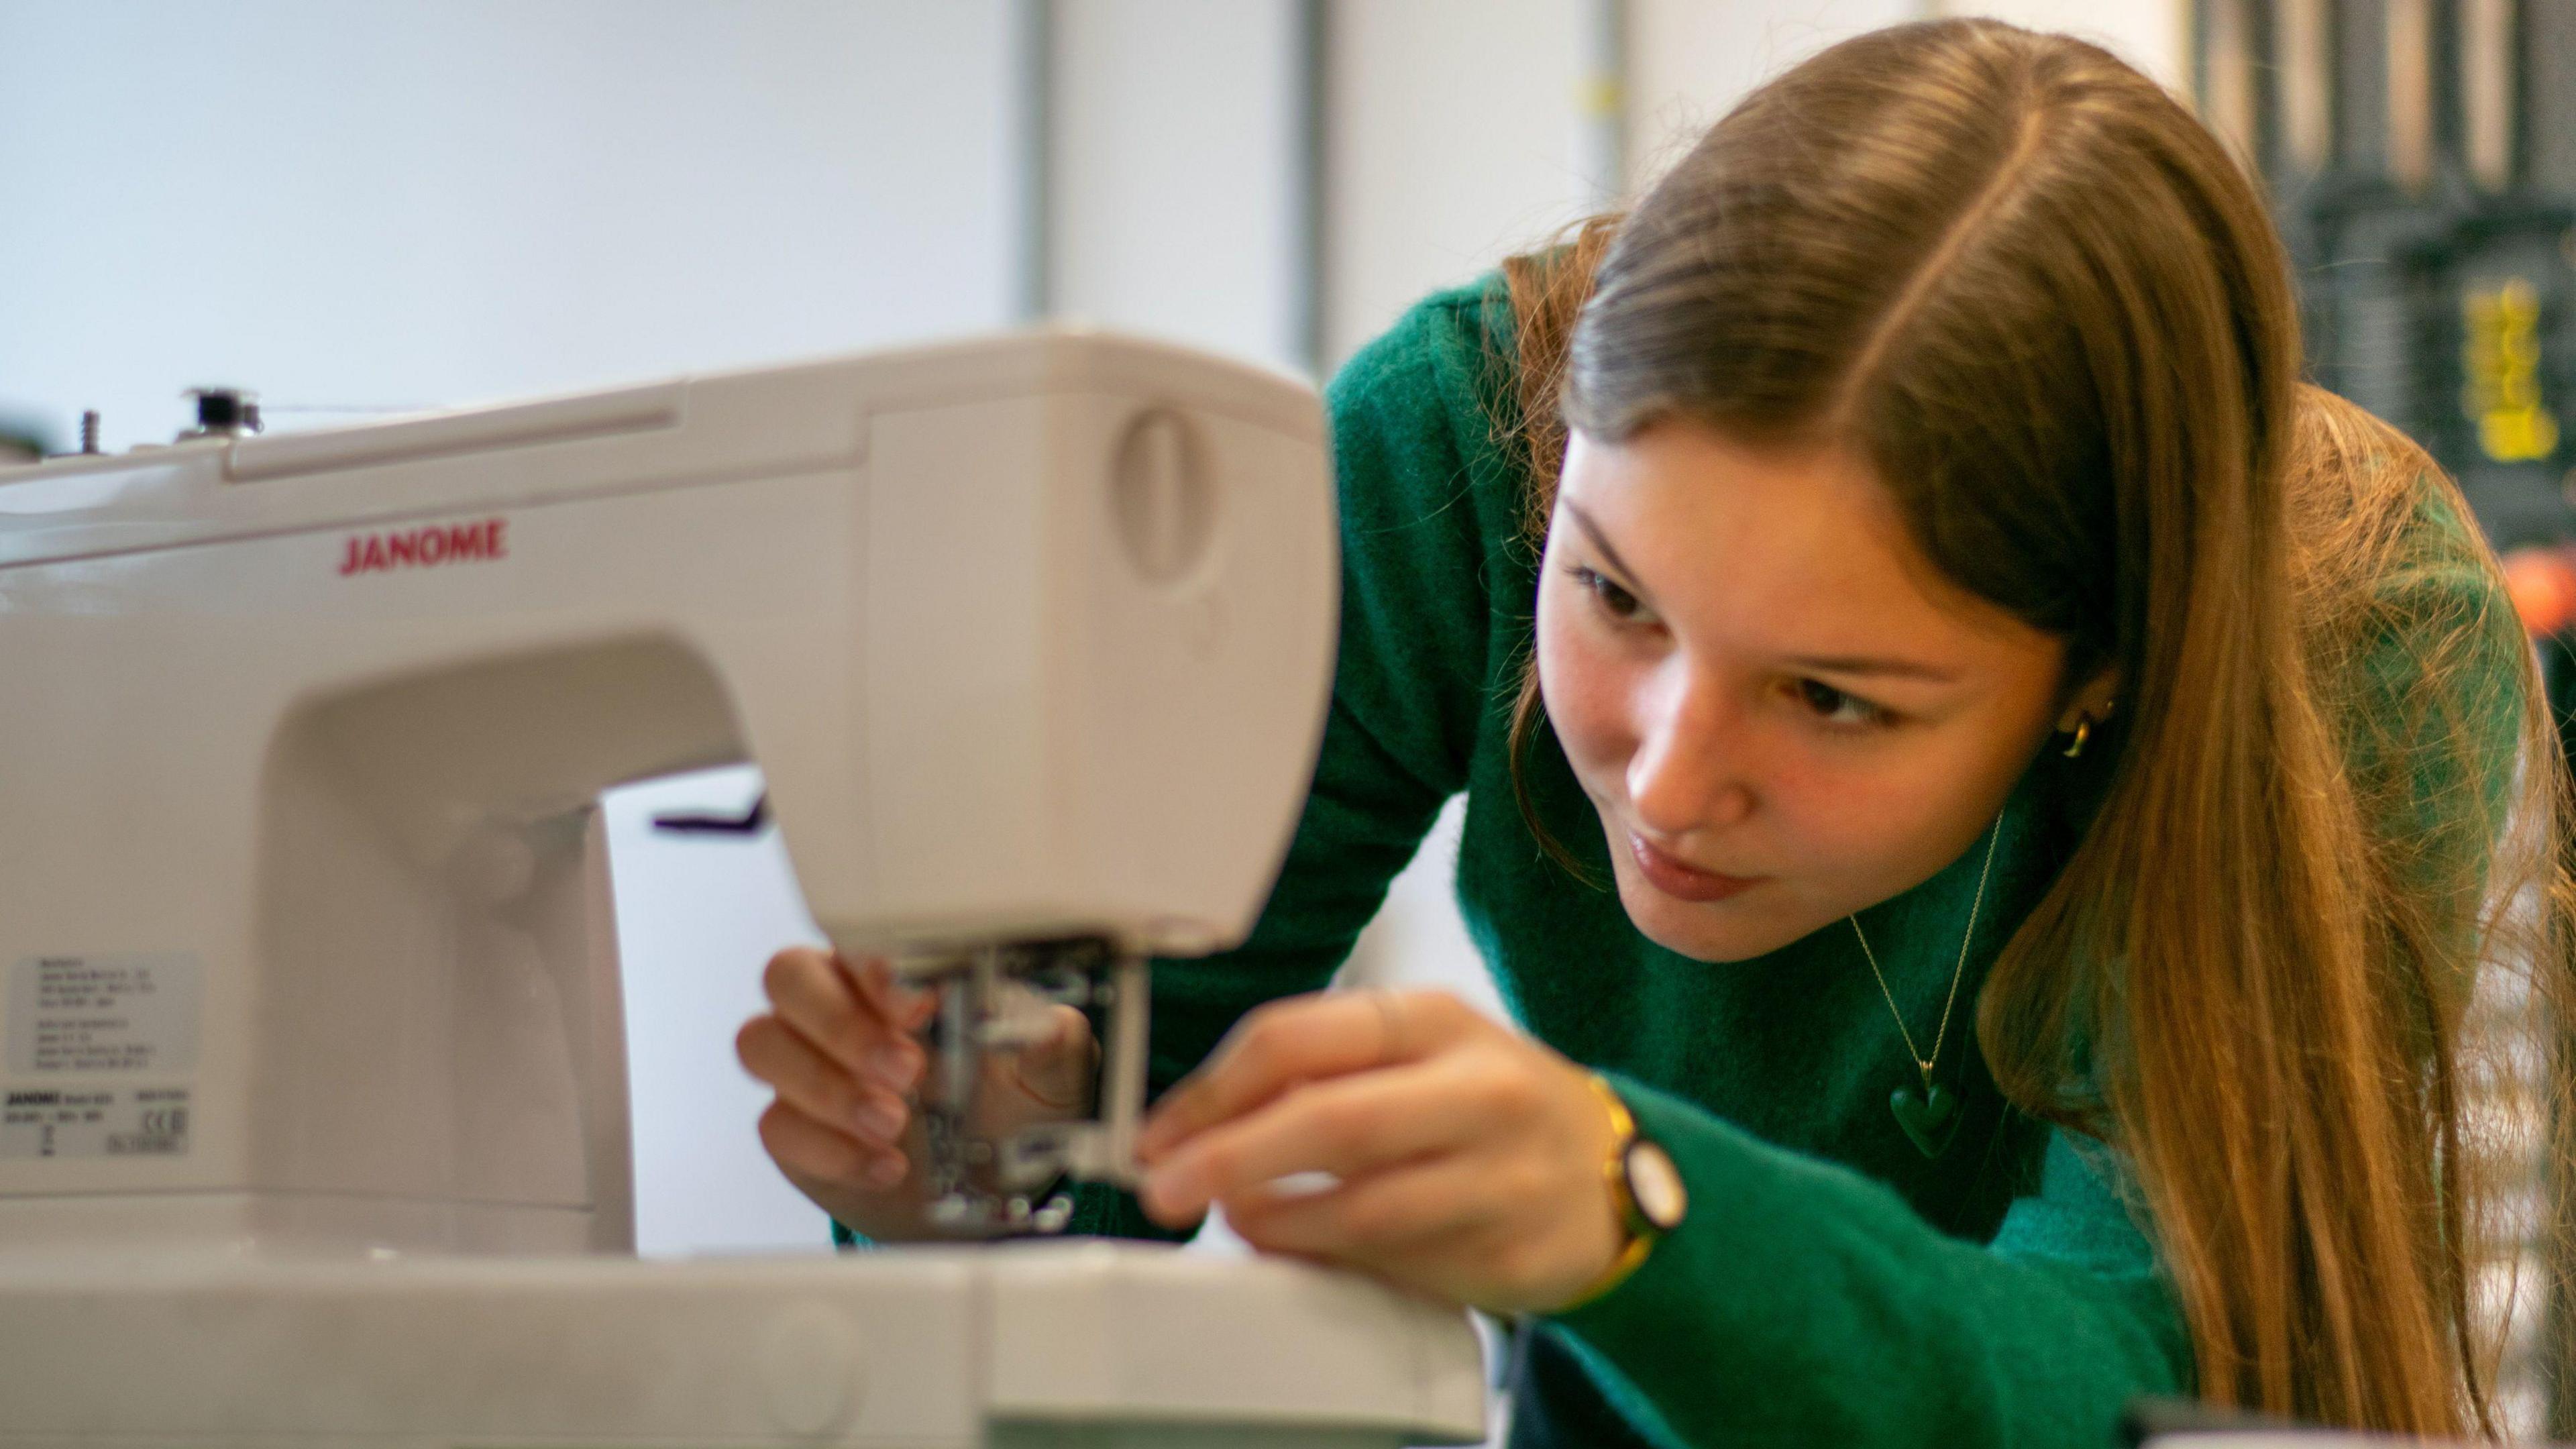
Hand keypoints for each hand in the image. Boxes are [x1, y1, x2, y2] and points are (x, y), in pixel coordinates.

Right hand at [737, 947, 1095, 1239]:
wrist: (986, 1188)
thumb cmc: (1010, 1104)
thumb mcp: (1049, 1072)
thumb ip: (1051, 1042)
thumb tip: (1049, 1027)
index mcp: (897, 976)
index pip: (857, 938)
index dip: (875, 966)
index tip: (920, 1005)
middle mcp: (839, 1008)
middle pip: (786, 975)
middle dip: (840, 1023)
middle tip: (907, 1072)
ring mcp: (808, 1066)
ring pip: (761, 1043)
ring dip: (826, 1086)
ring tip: (893, 1124)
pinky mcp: (795, 1131)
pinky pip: (774, 1125)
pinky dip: (830, 1150)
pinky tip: (885, 1167)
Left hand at [1133, 988, 1627, 1313]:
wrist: (1612, 1172)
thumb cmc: (1488, 1106)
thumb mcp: (1418, 1054)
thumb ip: (1321, 1071)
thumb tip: (1195, 1123)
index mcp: (1435, 1019)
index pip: (1297, 1037)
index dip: (1211, 1090)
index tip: (1158, 1133)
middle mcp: (1477, 1087)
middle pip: (1329, 1118)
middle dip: (1228, 1158)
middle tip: (1165, 1188)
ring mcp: (1502, 1173)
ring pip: (1363, 1206)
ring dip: (1276, 1223)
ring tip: (1238, 1221)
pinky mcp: (1511, 1250)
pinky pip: (1400, 1264)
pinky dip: (1336, 1261)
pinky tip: (1308, 1251)